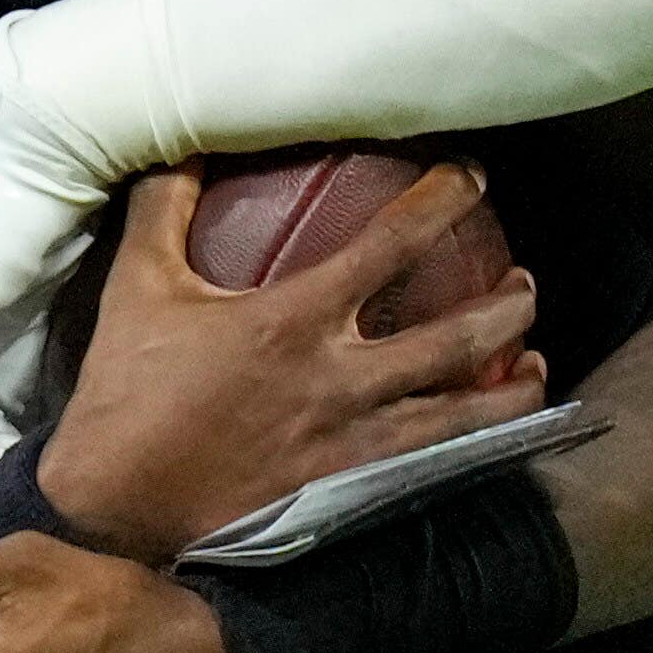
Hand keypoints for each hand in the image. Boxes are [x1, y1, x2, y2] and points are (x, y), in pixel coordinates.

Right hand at [30, 161, 540, 555]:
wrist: (113, 507)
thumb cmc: (125, 394)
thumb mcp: (138, 285)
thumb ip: (163, 208)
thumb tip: (183, 145)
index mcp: (294, 319)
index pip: (392, 245)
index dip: (443, 202)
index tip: (473, 178)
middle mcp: (339, 380)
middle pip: (457, 336)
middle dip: (508, 305)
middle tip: (526, 282)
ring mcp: (350, 443)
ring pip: (462, 414)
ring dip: (513, 385)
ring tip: (539, 361)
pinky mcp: (345, 493)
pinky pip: (431, 468)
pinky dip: (476, 449)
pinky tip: (495, 438)